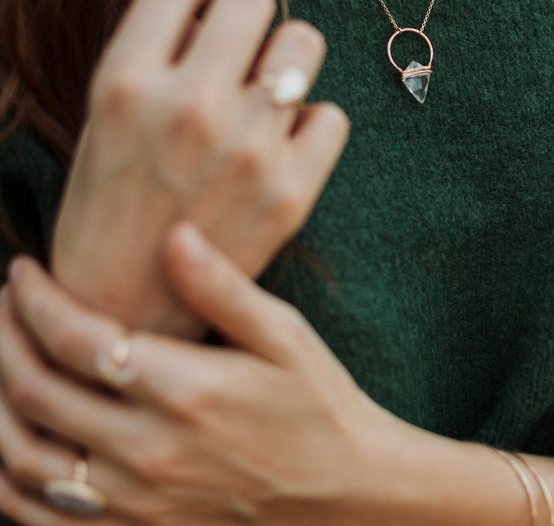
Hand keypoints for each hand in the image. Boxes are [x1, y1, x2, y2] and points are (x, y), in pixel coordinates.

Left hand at [0, 225, 412, 525]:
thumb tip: (176, 233)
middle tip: (4, 302)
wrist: (342, 489)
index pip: (75, 339)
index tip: (22, 269)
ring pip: (23, 458)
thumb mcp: (283, 333)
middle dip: (4, 338)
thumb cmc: (315, 402)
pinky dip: (7, 477)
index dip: (36, 300)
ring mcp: (135, 501)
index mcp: (182, 390)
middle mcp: (147, 450)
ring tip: (0, 358)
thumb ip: (222, 286)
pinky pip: (39, 516)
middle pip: (35, 392)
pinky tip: (8, 438)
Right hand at [53, 0, 349, 335]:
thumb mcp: (102, 116)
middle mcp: (189, 107)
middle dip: (243, 14)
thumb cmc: (108, 205)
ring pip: (303, 42)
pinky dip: (310, 125)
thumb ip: (154, 54)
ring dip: (284, 59)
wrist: (123, 312)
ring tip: (262, 89)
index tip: (196, 11)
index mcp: (126, 83)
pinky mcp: (292, 192)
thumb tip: (215, 3)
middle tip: (233, 47)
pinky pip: (332, 115)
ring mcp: (247, 149)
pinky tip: (281, 144)